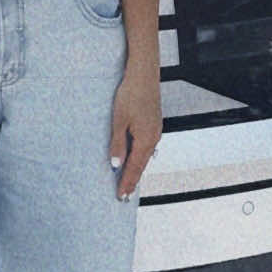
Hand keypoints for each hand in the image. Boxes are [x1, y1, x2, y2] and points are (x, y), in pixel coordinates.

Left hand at [109, 62, 161, 200]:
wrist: (143, 75)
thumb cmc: (130, 95)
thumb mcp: (119, 121)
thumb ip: (118, 144)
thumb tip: (116, 165)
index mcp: (146, 140)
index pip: (134, 168)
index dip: (127, 183)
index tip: (121, 196)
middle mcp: (154, 138)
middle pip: (141, 165)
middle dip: (132, 180)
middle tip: (124, 196)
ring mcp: (155, 131)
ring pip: (145, 156)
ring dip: (136, 169)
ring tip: (128, 181)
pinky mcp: (153, 124)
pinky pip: (147, 146)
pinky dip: (140, 157)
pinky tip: (135, 158)